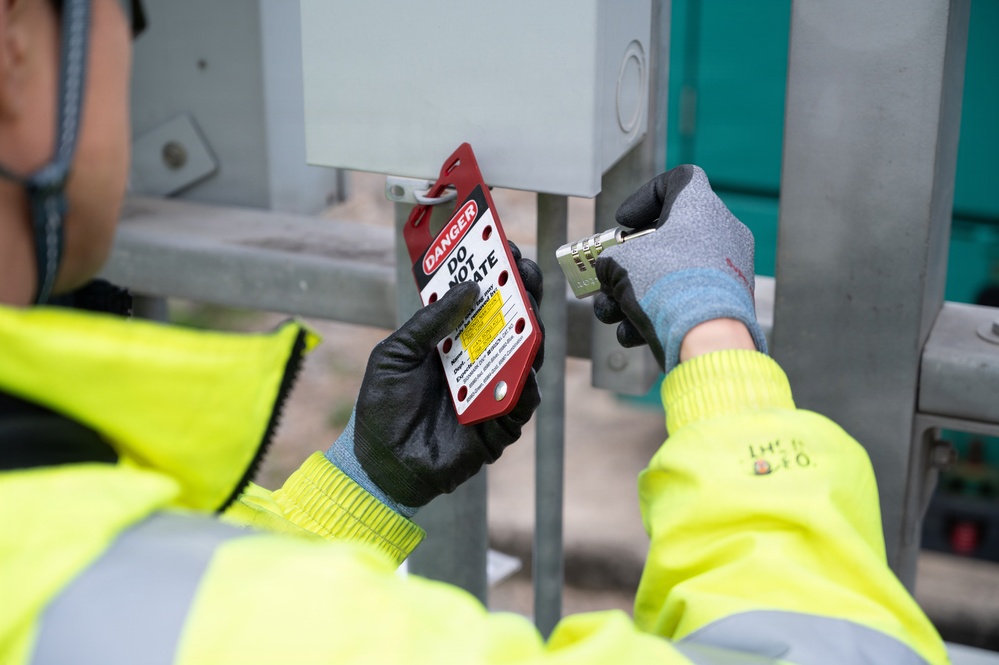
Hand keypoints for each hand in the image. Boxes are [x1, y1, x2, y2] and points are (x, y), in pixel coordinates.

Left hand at [326, 244, 543, 512]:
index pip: (482, 305)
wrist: (379, 463)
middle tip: (524, 272)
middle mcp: (478, 365)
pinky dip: (525, 385)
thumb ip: (429, 322)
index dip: (496, 277)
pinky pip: (522, 403)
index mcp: (454, 344)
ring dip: (530, 334)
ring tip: (528, 312)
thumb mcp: (394, 353)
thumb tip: (467, 288)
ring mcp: (491, 393)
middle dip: (522, 296)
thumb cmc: (382, 407)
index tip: (503, 249)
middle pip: (512, 326)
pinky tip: (524, 368)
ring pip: (525, 359)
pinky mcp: (498, 426)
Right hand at [593, 165, 766, 372]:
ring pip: (672, 275)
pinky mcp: (729, 304)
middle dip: (629, 263)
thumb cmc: (664, 284)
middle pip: (667, 238)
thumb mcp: (619, 264)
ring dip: (634, 294)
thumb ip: (610, 261)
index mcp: (700, 206)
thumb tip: (611, 274)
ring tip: (610, 314)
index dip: (646, 196)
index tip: (624, 222)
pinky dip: (657, 314)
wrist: (706, 336)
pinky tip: (631, 334)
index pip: (679, 180)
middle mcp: (721, 233)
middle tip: (608, 277)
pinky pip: (686, 300)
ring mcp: (728, 270)